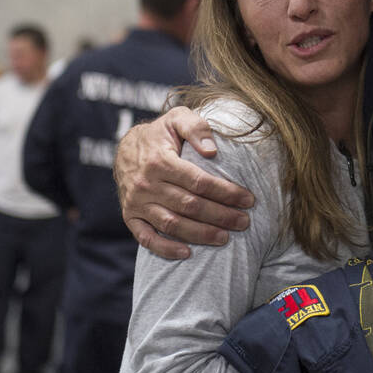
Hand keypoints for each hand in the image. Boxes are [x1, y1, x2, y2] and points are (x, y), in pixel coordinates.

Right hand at [114, 107, 255, 258]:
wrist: (124, 148)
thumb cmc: (160, 134)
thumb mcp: (177, 119)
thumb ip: (196, 128)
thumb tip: (212, 151)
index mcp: (160, 161)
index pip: (199, 182)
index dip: (226, 192)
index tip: (248, 200)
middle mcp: (146, 184)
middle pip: (190, 206)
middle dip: (221, 216)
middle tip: (244, 222)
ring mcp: (136, 203)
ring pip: (172, 224)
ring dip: (201, 234)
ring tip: (225, 238)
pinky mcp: (130, 216)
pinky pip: (146, 238)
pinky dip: (166, 249)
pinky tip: (188, 254)